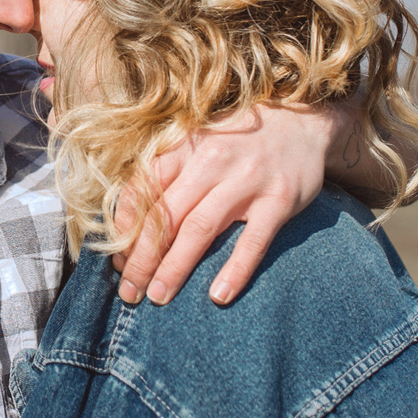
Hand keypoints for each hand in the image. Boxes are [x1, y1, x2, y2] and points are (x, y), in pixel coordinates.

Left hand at [115, 102, 338, 308]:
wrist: (301, 120)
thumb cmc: (238, 139)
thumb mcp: (197, 142)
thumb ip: (167, 174)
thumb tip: (128, 221)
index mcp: (185, 148)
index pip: (142, 191)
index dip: (125, 230)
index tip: (116, 261)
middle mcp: (211, 162)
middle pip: (166, 217)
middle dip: (142, 259)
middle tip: (129, 293)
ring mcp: (246, 180)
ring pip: (200, 230)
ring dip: (175, 267)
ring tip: (158, 296)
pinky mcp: (279, 200)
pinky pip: (253, 241)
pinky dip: (235, 270)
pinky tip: (218, 296)